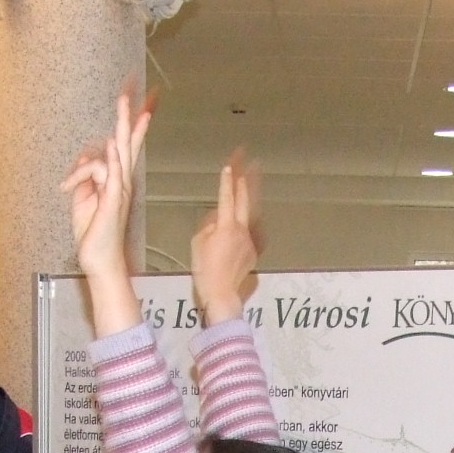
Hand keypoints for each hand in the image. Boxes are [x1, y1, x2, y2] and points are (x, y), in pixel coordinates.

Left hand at [60, 88, 151, 335]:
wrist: (100, 260)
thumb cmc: (93, 233)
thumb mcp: (83, 198)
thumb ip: (85, 177)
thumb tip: (84, 161)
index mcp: (116, 180)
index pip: (125, 147)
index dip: (133, 126)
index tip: (142, 107)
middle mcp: (122, 181)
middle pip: (126, 141)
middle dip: (128, 116)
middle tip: (131, 92)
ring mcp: (120, 189)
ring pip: (116, 151)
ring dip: (119, 126)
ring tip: (125, 102)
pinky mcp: (113, 199)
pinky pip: (114, 173)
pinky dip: (114, 157)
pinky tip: (114, 144)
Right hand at [189, 153, 262, 325]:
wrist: (221, 293)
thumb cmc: (204, 269)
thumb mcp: (198, 243)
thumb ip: (209, 226)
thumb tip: (217, 218)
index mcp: (226, 225)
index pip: (226, 197)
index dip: (227, 181)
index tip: (229, 166)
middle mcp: (242, 229)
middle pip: (245, 199)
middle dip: (246, 178)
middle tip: (250, 160)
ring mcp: (250, 240)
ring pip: (252, 212)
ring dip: (252, 192)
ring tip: (255, 175)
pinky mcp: (253, 251)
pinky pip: (249, 229)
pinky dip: (246, 218)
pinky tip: (244, 213)